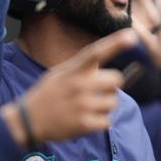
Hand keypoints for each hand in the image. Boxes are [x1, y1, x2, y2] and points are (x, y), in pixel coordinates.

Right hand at [1, 29, 137, 145]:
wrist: (28, 120)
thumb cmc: (48, 93)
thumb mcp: (61, 73)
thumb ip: (83, 69)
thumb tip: (112, 74)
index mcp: (73, 69)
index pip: (96, 52)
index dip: (115, 43)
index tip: (132, 36)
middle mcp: (79, 85)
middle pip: (117, 80)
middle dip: (112, 86)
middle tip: (98, 91)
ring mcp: (82, 105)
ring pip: (113, 102)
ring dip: (105, 106)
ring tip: (87, 108)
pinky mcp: (84, 124)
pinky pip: (107, 121)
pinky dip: (100, 123)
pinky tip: (85, 121)